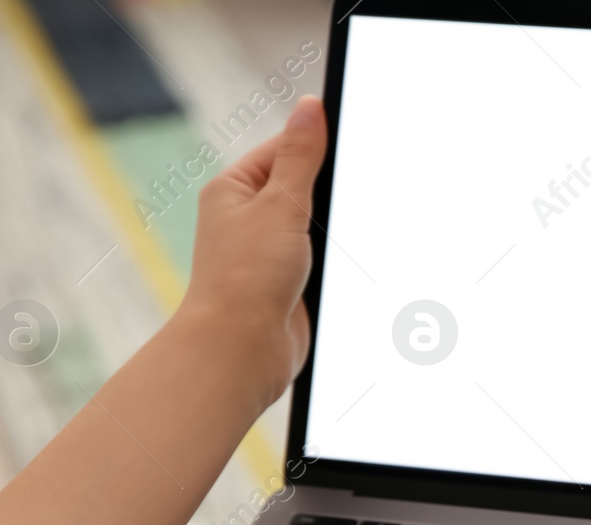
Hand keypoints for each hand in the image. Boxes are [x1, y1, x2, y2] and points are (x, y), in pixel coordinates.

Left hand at [179, 94, 327, 411]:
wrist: (241, 350)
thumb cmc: (246, 279)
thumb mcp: (281, 204)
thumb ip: (301, 157)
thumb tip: (310, 108)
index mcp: (234, 190)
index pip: (283, 151)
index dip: (318, 147)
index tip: (353, 143)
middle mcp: (247, 220)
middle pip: (302, 190)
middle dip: (330, 196)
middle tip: (356, 195)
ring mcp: (267, 255)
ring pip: (314, 230)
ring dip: (332, 235)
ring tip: (344, 238)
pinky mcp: (286, 287)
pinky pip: (319, 263)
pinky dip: (333, 264)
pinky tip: (347, 265)